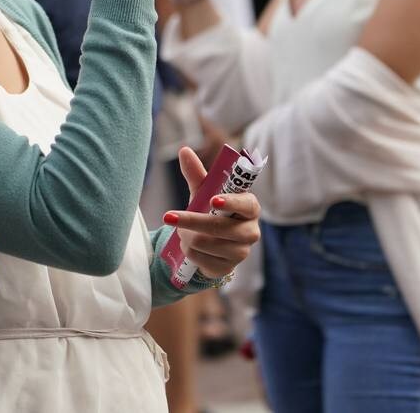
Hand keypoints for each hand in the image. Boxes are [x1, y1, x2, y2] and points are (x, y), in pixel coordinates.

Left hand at [162, 147, 260, 279]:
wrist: (212, 244)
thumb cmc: (211, 210)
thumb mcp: (204, 192)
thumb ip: (196, 173)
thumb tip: (184, 150)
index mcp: (250, 208)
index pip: (247, 205)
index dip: (231, 202)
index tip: (213, 200)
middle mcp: (251, 232)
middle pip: (220, 228)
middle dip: (191, 221)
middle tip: (167, 216)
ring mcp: (241, 253)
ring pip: (206, 244)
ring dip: (186, 236)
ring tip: (182, 231)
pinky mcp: (228, 269)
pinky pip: (201, 260)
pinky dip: (188, 251)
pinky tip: (189, 245)